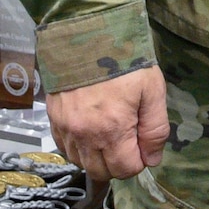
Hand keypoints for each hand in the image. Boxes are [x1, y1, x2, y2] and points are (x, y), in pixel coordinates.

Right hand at [47, 66, 167, 181]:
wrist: (88, 37)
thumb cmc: (125, 61)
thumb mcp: (153, 90)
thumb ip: (155, 128)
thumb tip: (153, 158)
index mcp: (112, 129)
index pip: (125, 169)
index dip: (140, 161)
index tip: (145, 144)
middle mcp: (84, 135)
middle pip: (102, 172)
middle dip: (120, 163)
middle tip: (131, 140)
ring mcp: (65, 130)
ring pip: (82, 163)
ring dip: (99, 157)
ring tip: (113, 134)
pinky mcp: (54, 121)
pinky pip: (66, 149)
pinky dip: (81, 148)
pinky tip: (93, 131)